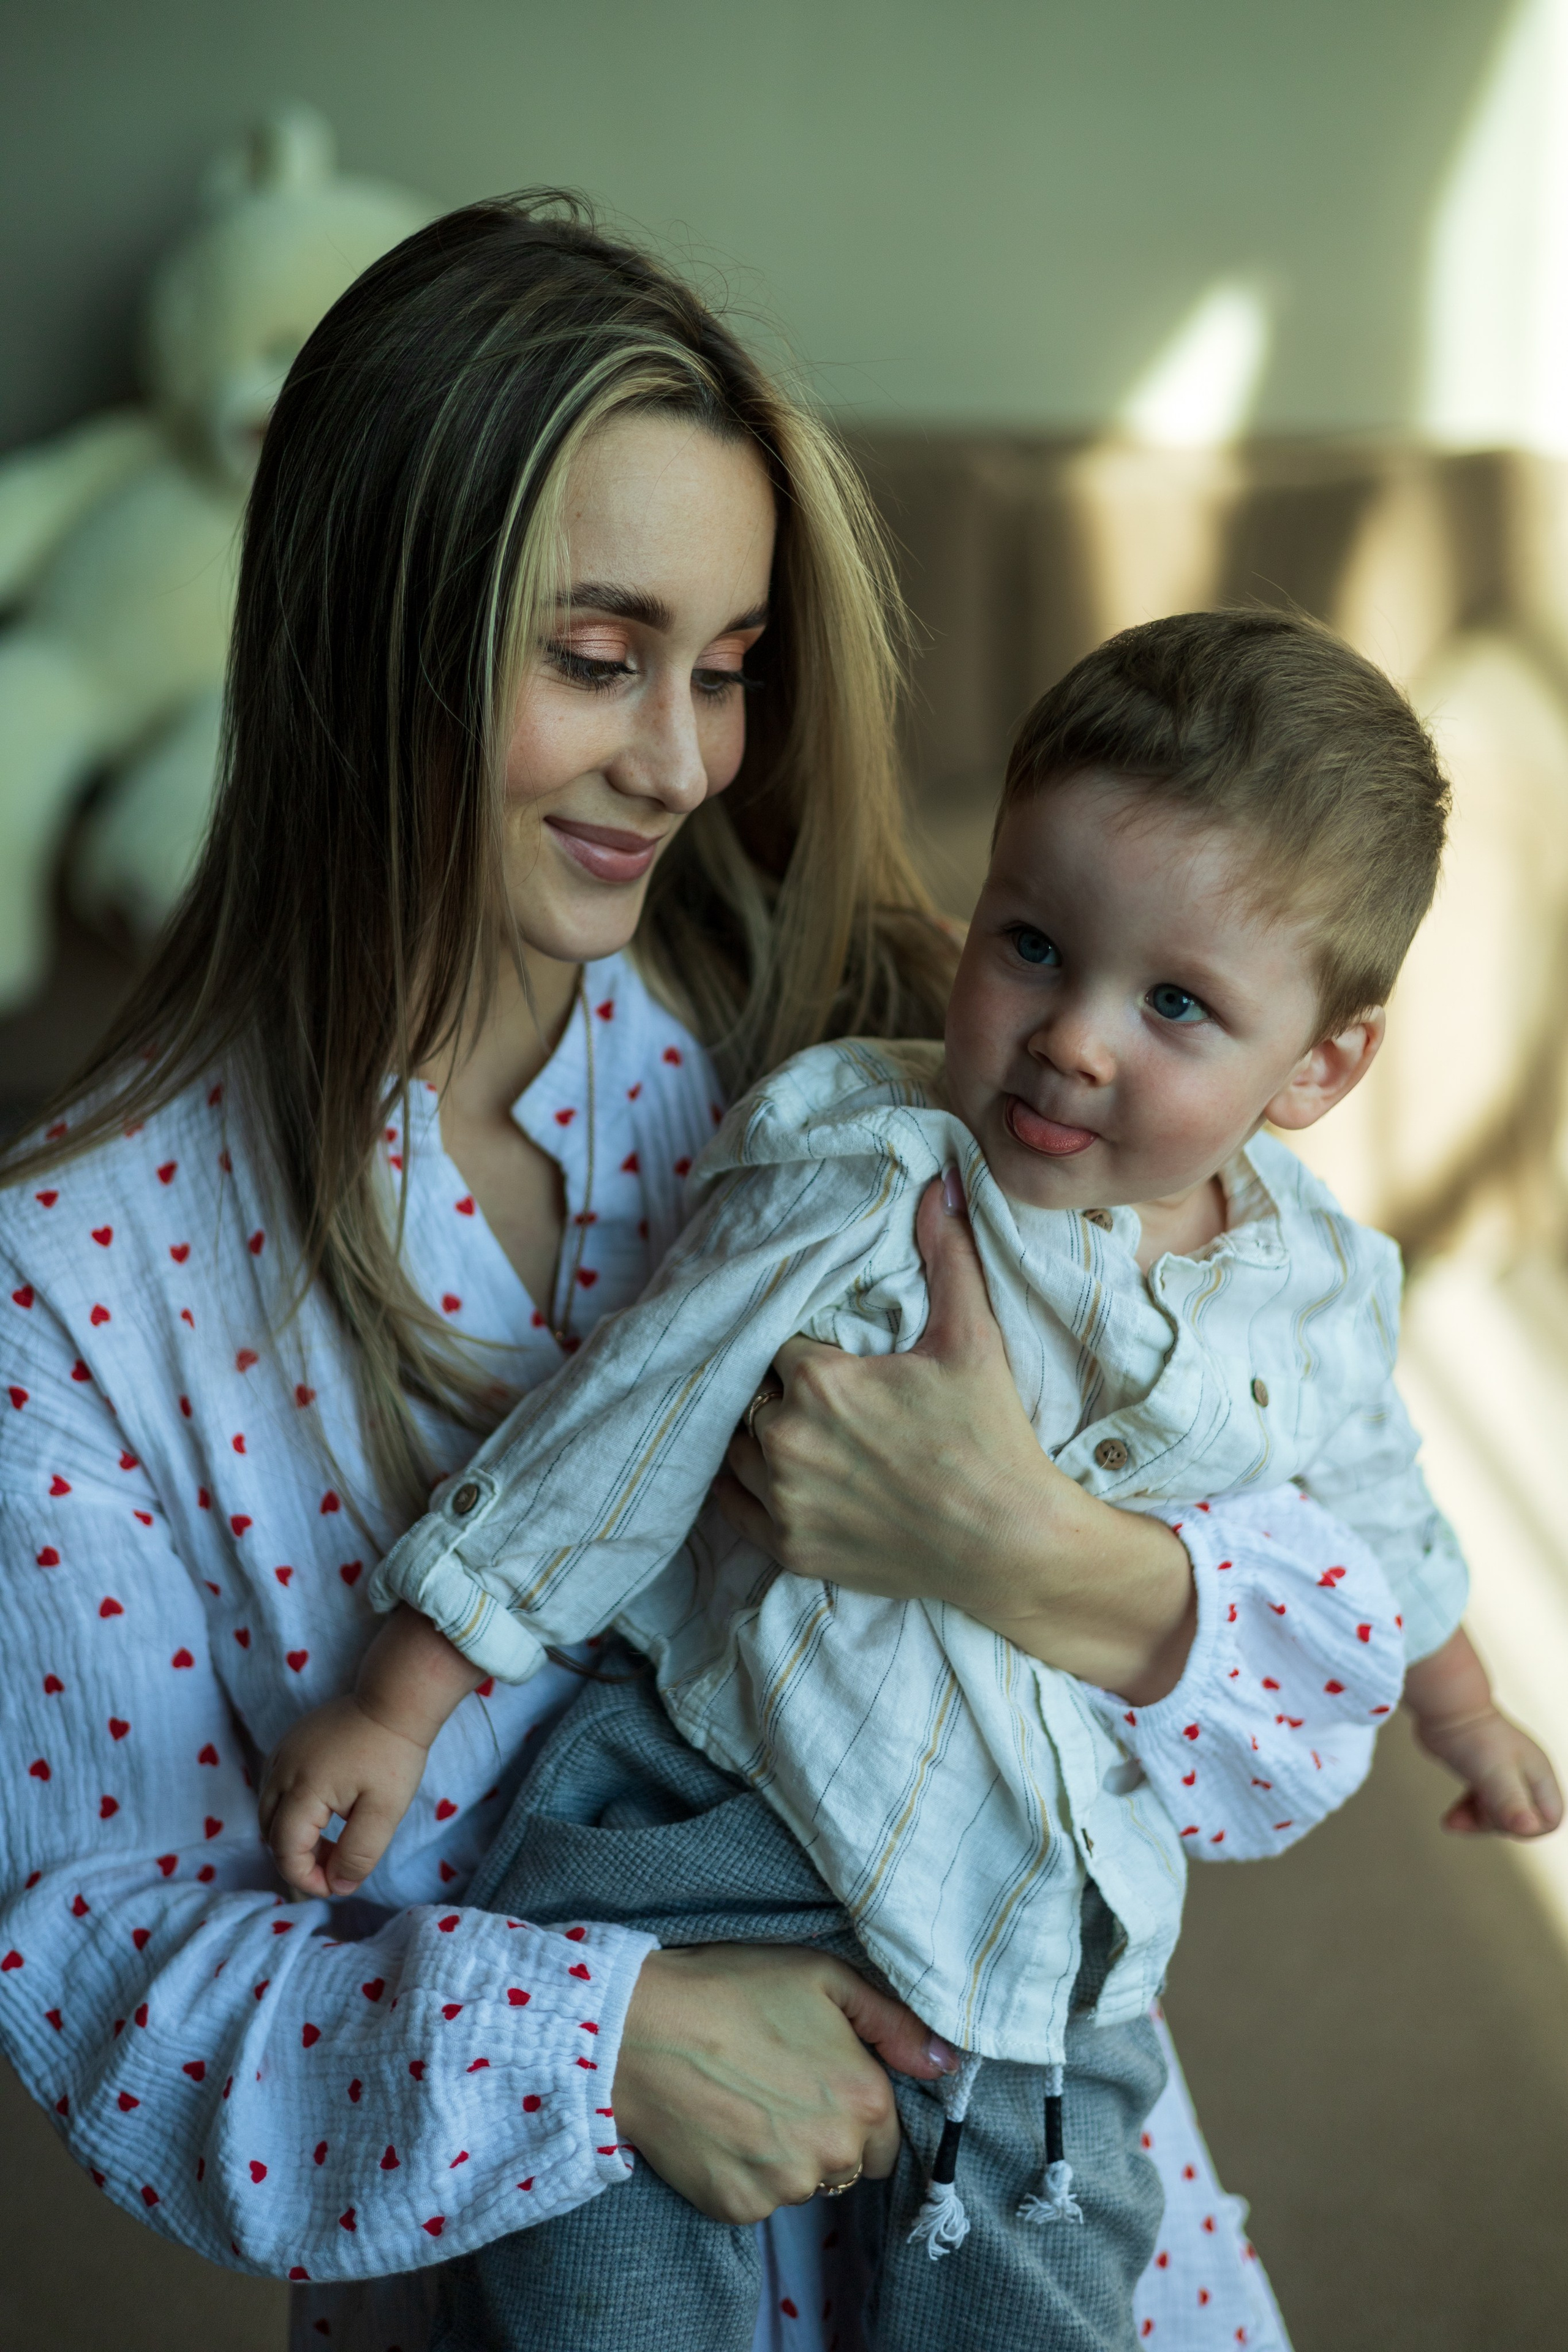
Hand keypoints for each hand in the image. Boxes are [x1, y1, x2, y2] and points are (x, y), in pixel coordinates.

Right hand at [258, 1693, 429, 1898]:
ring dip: (293, 1836)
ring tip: (334, 1842)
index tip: (335, 1886)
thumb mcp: (385, 1811)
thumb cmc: (393, 1754)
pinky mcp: (288, 1745)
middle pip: (271, 1834)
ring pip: (269, 1812)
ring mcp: (281, 1754)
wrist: (394, 1699)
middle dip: (299, 1860)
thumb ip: (359, 1853)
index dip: (305, 1878)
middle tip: (337, 1865)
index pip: (285, 1850)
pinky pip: (276, 1789)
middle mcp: (281, 1771)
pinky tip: (326, 1813)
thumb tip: (337, 1887)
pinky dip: (292, 1811)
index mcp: (303, 1789)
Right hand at [610, 1943, 956, 2223]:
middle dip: (824, 2135)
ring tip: (742, 2102)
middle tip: (777, 2087)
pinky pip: (756, 2199)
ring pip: (802, 2183)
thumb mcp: (824, 1978)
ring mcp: (783, 2189)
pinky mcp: (736, 2209)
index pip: (888, 2140)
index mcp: (864, 2101)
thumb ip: (894, 2023)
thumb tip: (945, 2063)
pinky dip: (743, 2172)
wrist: (641, 2027)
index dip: (857, 2110)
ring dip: (784, 2156)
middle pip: (847, 2165)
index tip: (821, 2083)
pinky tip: (718, 2127)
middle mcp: (834, 2156)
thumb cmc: (735, 1990)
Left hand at [714, 1171, 1195, 1702]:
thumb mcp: (973, 1337)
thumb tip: (938, 1181)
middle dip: (780, 1389)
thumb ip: (948, 1254)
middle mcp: (786, 1439)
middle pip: (753, 1394)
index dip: (804, 1347)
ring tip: (797, 1429)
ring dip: (758, 1434)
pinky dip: (744, 1487)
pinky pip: (733, 1506)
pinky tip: (765, 1473)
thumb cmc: (992, 1437)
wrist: (1010, 1545)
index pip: (779, 1343)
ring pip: (737, 1448)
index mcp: (819, 1380)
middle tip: (819, 1394)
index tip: (829, 1353)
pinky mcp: (788, 1549)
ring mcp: (783, 1499)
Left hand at [1417, 1706, 1561, 1837]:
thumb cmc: (1472, 1735)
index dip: (1526, 1828)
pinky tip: (1451, 1819)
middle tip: (1470, 1814)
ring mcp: (1502, 1773)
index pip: (1549, 1820)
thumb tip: (1527, 1827)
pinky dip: (1466, 1813)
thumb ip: (1511, 1803)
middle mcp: (1524, 1775)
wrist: (1443, 1706)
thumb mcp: (1494, 1774)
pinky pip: (1479, 1804)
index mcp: (1538, 1775)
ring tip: (1453, 1821)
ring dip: (1475, 1822)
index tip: (1499, 1818)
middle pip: (1520, 1820)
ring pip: (1498, 1814)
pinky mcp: (1480, 1772)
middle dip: (1493, 1824)